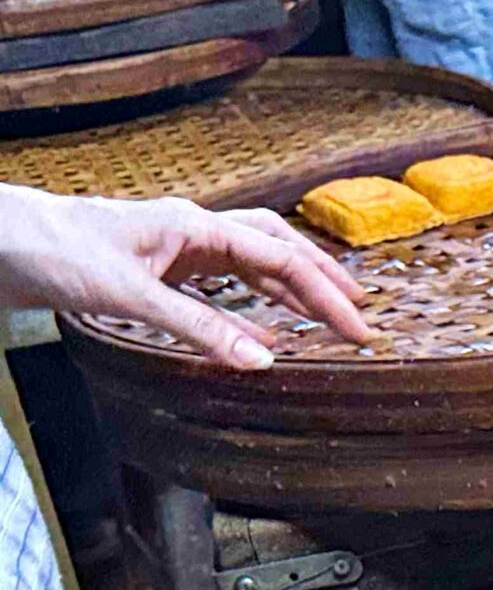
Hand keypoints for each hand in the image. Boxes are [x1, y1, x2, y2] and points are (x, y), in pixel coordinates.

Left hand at [0, 184, 369, 369]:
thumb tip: (262, 361)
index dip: (325, 294)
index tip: (358, 327)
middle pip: (276, 248)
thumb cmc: (56, 251)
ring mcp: (175, 250)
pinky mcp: (157, 270)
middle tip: (360, 315)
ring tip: (326, 316)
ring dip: (292, 288)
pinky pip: (220, 287)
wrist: (2, 243)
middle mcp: (191, 232)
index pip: (279, 257)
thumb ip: (201, 329)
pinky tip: (263, 333)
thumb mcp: (133, 295)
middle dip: (322, 280)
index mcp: (194, 227)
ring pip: (252, 263)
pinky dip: (251, 308)